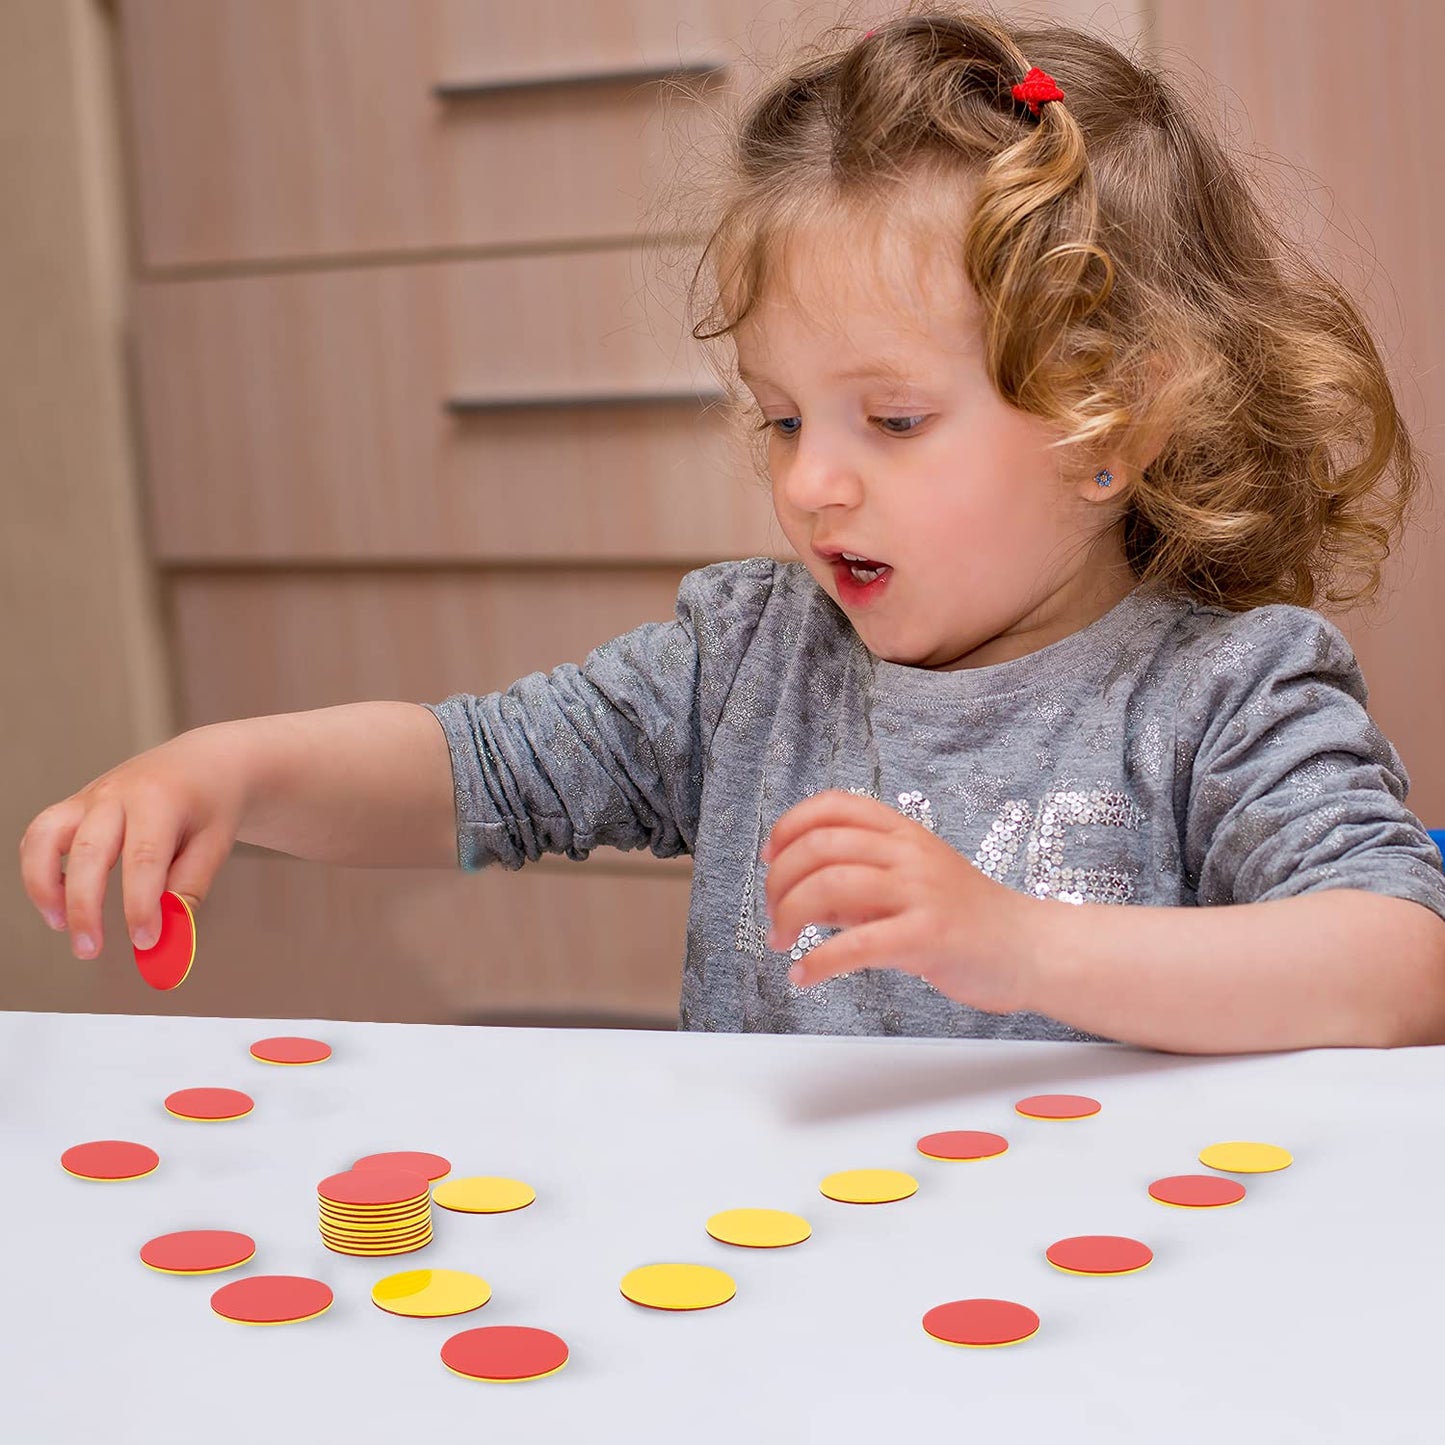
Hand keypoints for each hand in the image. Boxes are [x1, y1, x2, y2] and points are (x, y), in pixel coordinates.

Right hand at [18, 725, 249, 960]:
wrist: (205, 761)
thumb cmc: (212, 804)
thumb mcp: (216, 843)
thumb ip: (189, 889)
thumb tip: (165, 938)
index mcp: (160, 799)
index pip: (144, 858)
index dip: (140, 905)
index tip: (146, 942)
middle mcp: (117, 793)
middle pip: (87, 851)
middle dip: (84, 907)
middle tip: (89, 950)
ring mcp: (90, 797)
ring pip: (44, 837)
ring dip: (43, 886)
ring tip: (59, 925)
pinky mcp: (75, 806)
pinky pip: (41, 836)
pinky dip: (38, 870)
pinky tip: (58, 902)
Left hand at [760, 789, 1039, 1014]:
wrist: (1029, 948)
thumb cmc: (964, 918)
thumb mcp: (909, 884)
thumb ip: (856, 885)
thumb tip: (798, 895)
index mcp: (904, 833)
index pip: (835, 806)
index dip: (790, 826)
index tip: (770, 857)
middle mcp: (910, 853)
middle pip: (821, 846)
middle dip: (779, 881)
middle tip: (773, 915)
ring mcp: (921, 892)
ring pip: (831, 885)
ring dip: (788, 915)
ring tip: (780, 942)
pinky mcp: (929, 936)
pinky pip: (857, 945)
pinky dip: (818, 962)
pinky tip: (803, 976)